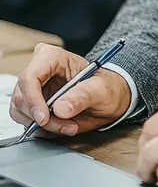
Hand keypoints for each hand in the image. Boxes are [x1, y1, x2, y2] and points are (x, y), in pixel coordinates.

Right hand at [10, 43, 131, 136]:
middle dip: (43, 118)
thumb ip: (83, 96)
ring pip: (21, 111)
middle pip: (22, 97)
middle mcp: (38, 69)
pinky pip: (25, 120)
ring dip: (44, 126)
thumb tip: (61, 108)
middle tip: (67, 125)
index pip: (29, 77)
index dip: (32, 99)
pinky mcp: (32, 103)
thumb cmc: (106, 88)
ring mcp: (33, 87)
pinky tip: (61, 126)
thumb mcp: (101, 90)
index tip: (44, 118)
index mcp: (52, 57)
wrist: (107, 99)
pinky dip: (42, 129)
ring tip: (68, 125)